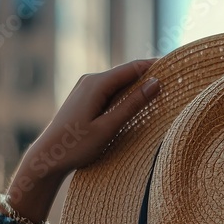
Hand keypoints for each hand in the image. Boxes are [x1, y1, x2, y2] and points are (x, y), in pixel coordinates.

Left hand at [2, 59, 160, 223]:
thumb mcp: (108, 127)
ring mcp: (85, 88)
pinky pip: (110, 91)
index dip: (155, 65)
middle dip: (149, 75)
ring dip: (138, 86)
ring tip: (161, 92)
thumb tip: (155, 84)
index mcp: (97, 84)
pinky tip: (136, 104)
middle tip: (174, 80)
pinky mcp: (84, 98)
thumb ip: (132, 105)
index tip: (176, 65)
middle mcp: (90, 80)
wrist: (46, 157)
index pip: (133, 68)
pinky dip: (126, 94)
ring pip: (119, 82)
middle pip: (127, 73)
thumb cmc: (75, 146)